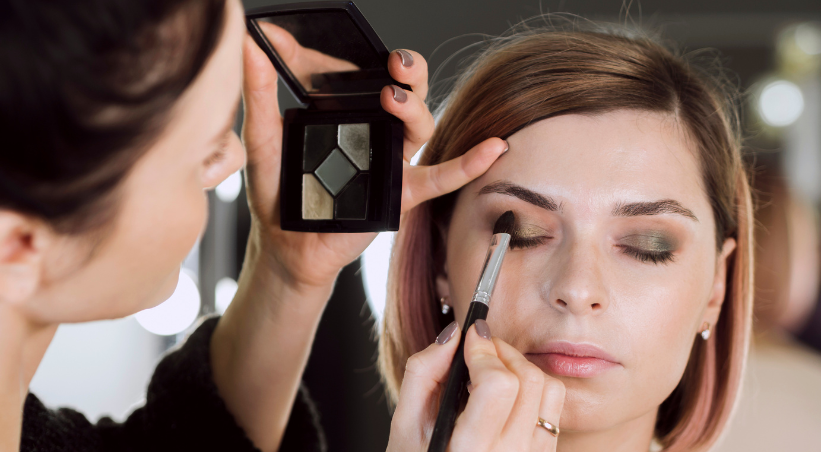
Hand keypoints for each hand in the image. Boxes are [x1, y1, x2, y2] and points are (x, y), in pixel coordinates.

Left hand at [241, 23, 507, 292]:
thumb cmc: (279, 194)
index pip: (359, 76)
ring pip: (420, 126)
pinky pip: (441, 177)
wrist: (286, 245)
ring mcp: (390, 161)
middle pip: (404, 92)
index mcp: (346, 114)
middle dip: (407, 71)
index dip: (351, 58)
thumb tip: (249, 45)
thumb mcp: (265, 140)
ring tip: (394, 97)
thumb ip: (261, 94)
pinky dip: (469, 163)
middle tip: (392, 62)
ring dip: (415, 107)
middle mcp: (374, 132)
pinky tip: (492, 148)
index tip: (320, 47)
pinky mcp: (401, 193)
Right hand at [387, 321, 565, 451]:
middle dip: (502, 350)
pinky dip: (534, 387)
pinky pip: (554, 408)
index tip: (470, 337)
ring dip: (521, 366)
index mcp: (471, 451)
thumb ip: (422, 373)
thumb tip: (453, 334)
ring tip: (492, 368)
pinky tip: (507, 393)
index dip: (484, 350)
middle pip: (528, 379)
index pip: (498, 384)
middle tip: (479, 347)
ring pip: (548, 389)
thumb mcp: (406, 425)